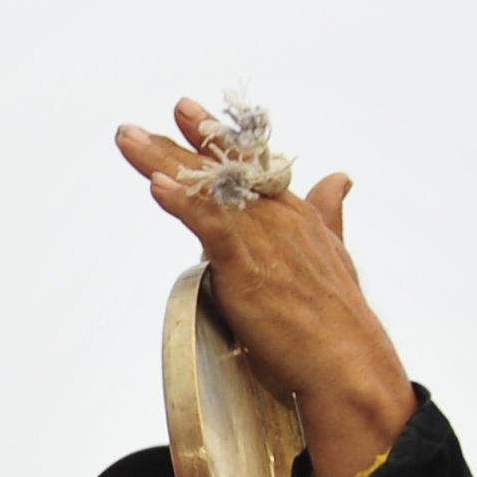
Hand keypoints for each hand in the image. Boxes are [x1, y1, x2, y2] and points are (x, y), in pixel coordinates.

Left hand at [115, 104, 415, 476]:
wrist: (348, 365)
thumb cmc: (339, 322)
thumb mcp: (334, 255)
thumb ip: (329, 215)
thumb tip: (340, 178)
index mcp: (294, 214)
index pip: (247, 165)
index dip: (214, 138)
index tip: (185, 111)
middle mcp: (278, 217)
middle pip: (221, 170)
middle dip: (181, 140)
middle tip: (143, 118)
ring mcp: (263, 239)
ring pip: (205, 191)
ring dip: (162, 162)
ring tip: (129, 139)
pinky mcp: (249, 267)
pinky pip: (209, 227)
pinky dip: (182, 204)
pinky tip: (156, 186)